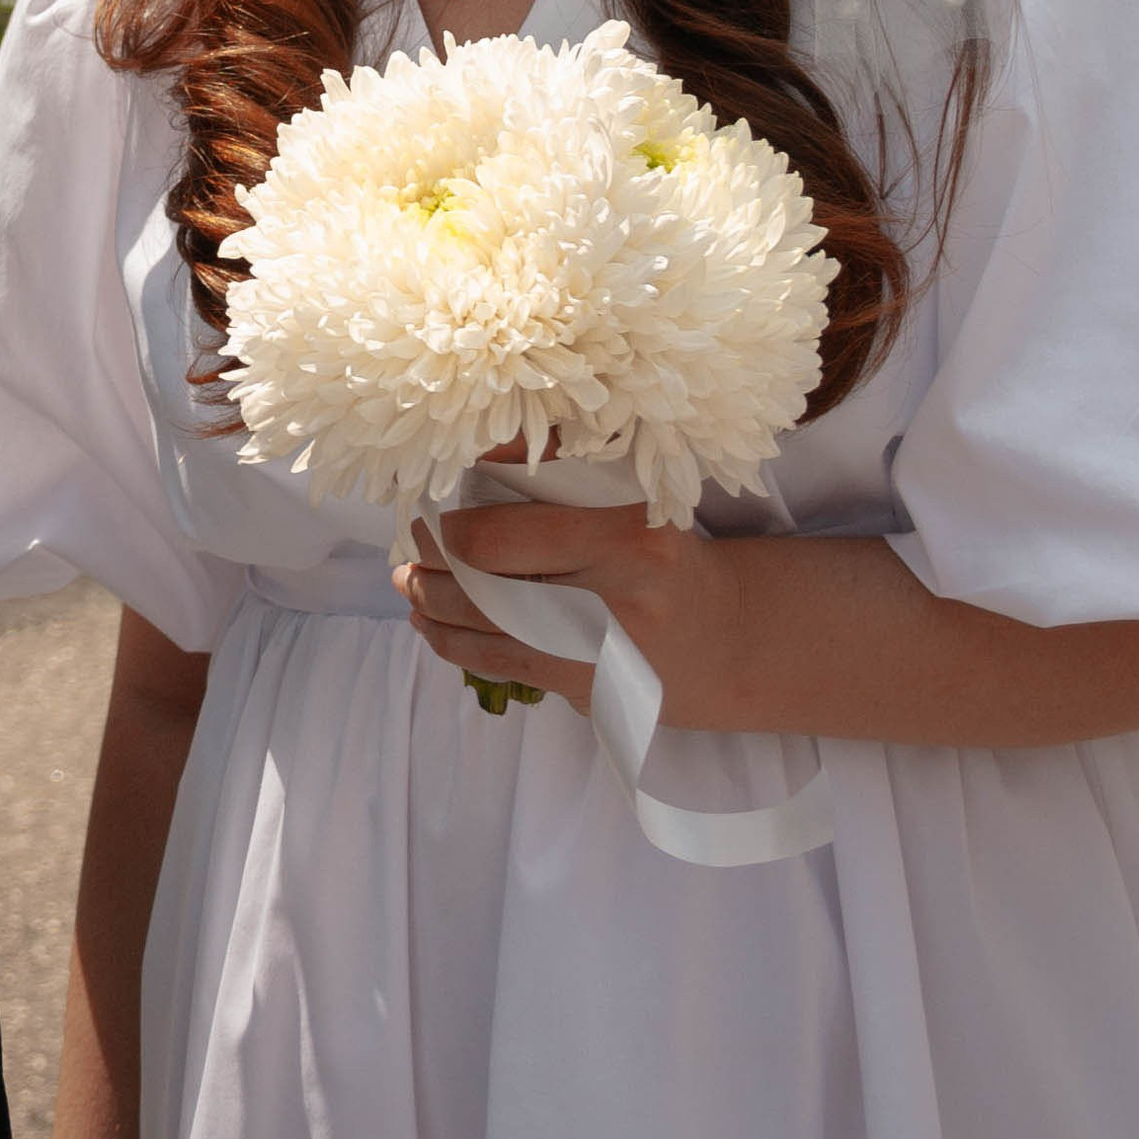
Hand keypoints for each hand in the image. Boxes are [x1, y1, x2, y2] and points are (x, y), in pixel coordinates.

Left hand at [398, 492, 753, 728]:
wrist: (729, 639)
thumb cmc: (664, 554)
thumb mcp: (630, 500)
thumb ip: (561, 473)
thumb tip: (475, 452)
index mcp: (625, 528)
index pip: (508, 526)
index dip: (451, 521)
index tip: (428, 505)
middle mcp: (615, 589)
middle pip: (488, 576)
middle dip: (433, 561)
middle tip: (412, 545)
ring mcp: (601, 646)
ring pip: (486, 626)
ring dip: (432, 605)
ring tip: (409, 586)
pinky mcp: (589, 687)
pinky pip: (502, 665)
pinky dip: (455, 646)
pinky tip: (431, 628)